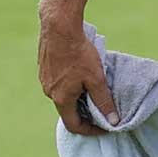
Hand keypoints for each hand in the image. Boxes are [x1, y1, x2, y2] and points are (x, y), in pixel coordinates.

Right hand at [39, 17, 117, 135]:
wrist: (59, 27)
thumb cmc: (79, 53)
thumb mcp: (96, 78)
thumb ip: (104, 101)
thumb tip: (113, 121)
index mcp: (61, 99)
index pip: (74, 125)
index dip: (90, 129)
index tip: (104, 126)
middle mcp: (49, 92)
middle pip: (68, 110)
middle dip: (86, 112)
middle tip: (103, 107)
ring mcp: (44, 80)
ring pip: (63, 95)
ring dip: (79, 96)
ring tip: (95, 88)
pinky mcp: (44, 68)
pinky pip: (59, 82)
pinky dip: (71, 84)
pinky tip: (82, 73)